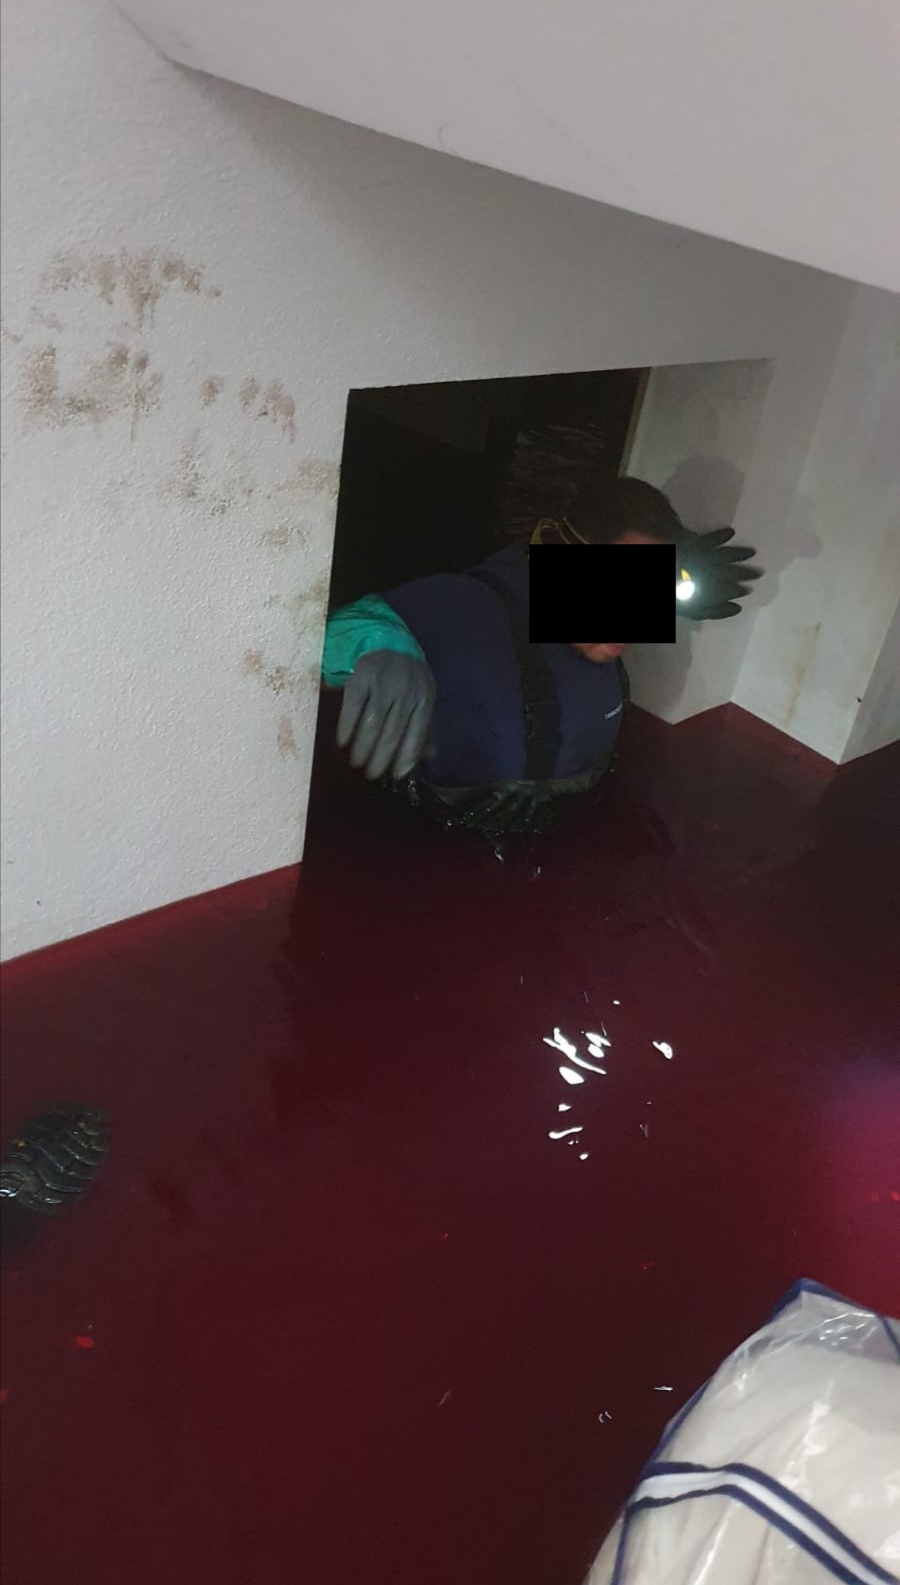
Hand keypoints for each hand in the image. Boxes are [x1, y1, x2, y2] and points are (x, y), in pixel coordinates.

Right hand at [336, 650, 435, 780]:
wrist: (389, 642)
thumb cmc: (408, 679)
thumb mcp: (423, 698)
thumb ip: (426, 726)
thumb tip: (427, 757)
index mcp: (424, 698)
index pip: (416, 734)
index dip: (406, 757)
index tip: (396, 775)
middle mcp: (405, 691)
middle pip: (392, 732)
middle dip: (380, 758)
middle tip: (371, 775)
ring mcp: (383, 683)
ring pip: (372, 723)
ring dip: (363, 747)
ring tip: (356, 763)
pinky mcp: (362, 676)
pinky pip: (352, 707)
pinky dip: (347, 726)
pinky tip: (342, 742)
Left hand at [677, 527, 762, 619]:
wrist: (658, 560)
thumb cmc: (674, 592)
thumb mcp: (692, 609)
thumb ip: (714, 610)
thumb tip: (737, 608)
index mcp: (707, 589)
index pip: (727, 590)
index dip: (737, 591)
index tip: (748, 590)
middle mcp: (708, 571)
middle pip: (729, 572)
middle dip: (744, 573)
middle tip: (760, 573)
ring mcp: (701, 556)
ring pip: (724, 555)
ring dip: (739, 554)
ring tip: (752, 552)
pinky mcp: (692, 543)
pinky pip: (710, 539)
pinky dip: (720, 536)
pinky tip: (731, 532)